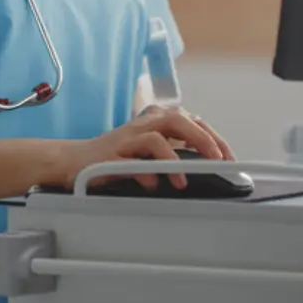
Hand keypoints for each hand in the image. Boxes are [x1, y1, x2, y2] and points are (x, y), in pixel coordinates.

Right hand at [48, 105, 233, 191]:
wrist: (73, 162)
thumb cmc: (114, 159)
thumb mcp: (148, 154)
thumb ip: (173, 154)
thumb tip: (204, 167)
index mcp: (154, 121)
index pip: (191, 121)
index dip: (213, 138)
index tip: (228, 158)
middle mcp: (142, 125)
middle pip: (179, 120)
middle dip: (203, 140)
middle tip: (218, 161)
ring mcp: (127, 138)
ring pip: (159, 135)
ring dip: (175, 158)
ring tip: (184, 179)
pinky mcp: (111, 154)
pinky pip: (133, 159)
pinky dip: (147, 171)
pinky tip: (153, 183)